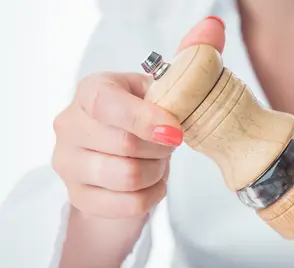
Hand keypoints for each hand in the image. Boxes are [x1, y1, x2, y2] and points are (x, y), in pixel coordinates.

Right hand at [52, 17, 225, 218]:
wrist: (124, 166)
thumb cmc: (146, 122)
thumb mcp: (165, 92)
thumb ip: (189, 59)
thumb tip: (213, 27)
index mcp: (91, 92)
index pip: (110, 105)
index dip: (147, 121)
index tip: (176, 132)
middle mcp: (70, 125)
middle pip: (124, 145)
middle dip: (160, 150)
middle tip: (167, 145)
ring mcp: (69, 164)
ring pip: (126, 177)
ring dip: (157, 173)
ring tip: (159, 163)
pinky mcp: (80, 197)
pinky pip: (129, 204)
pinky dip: (152, 195)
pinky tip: (152, 183)